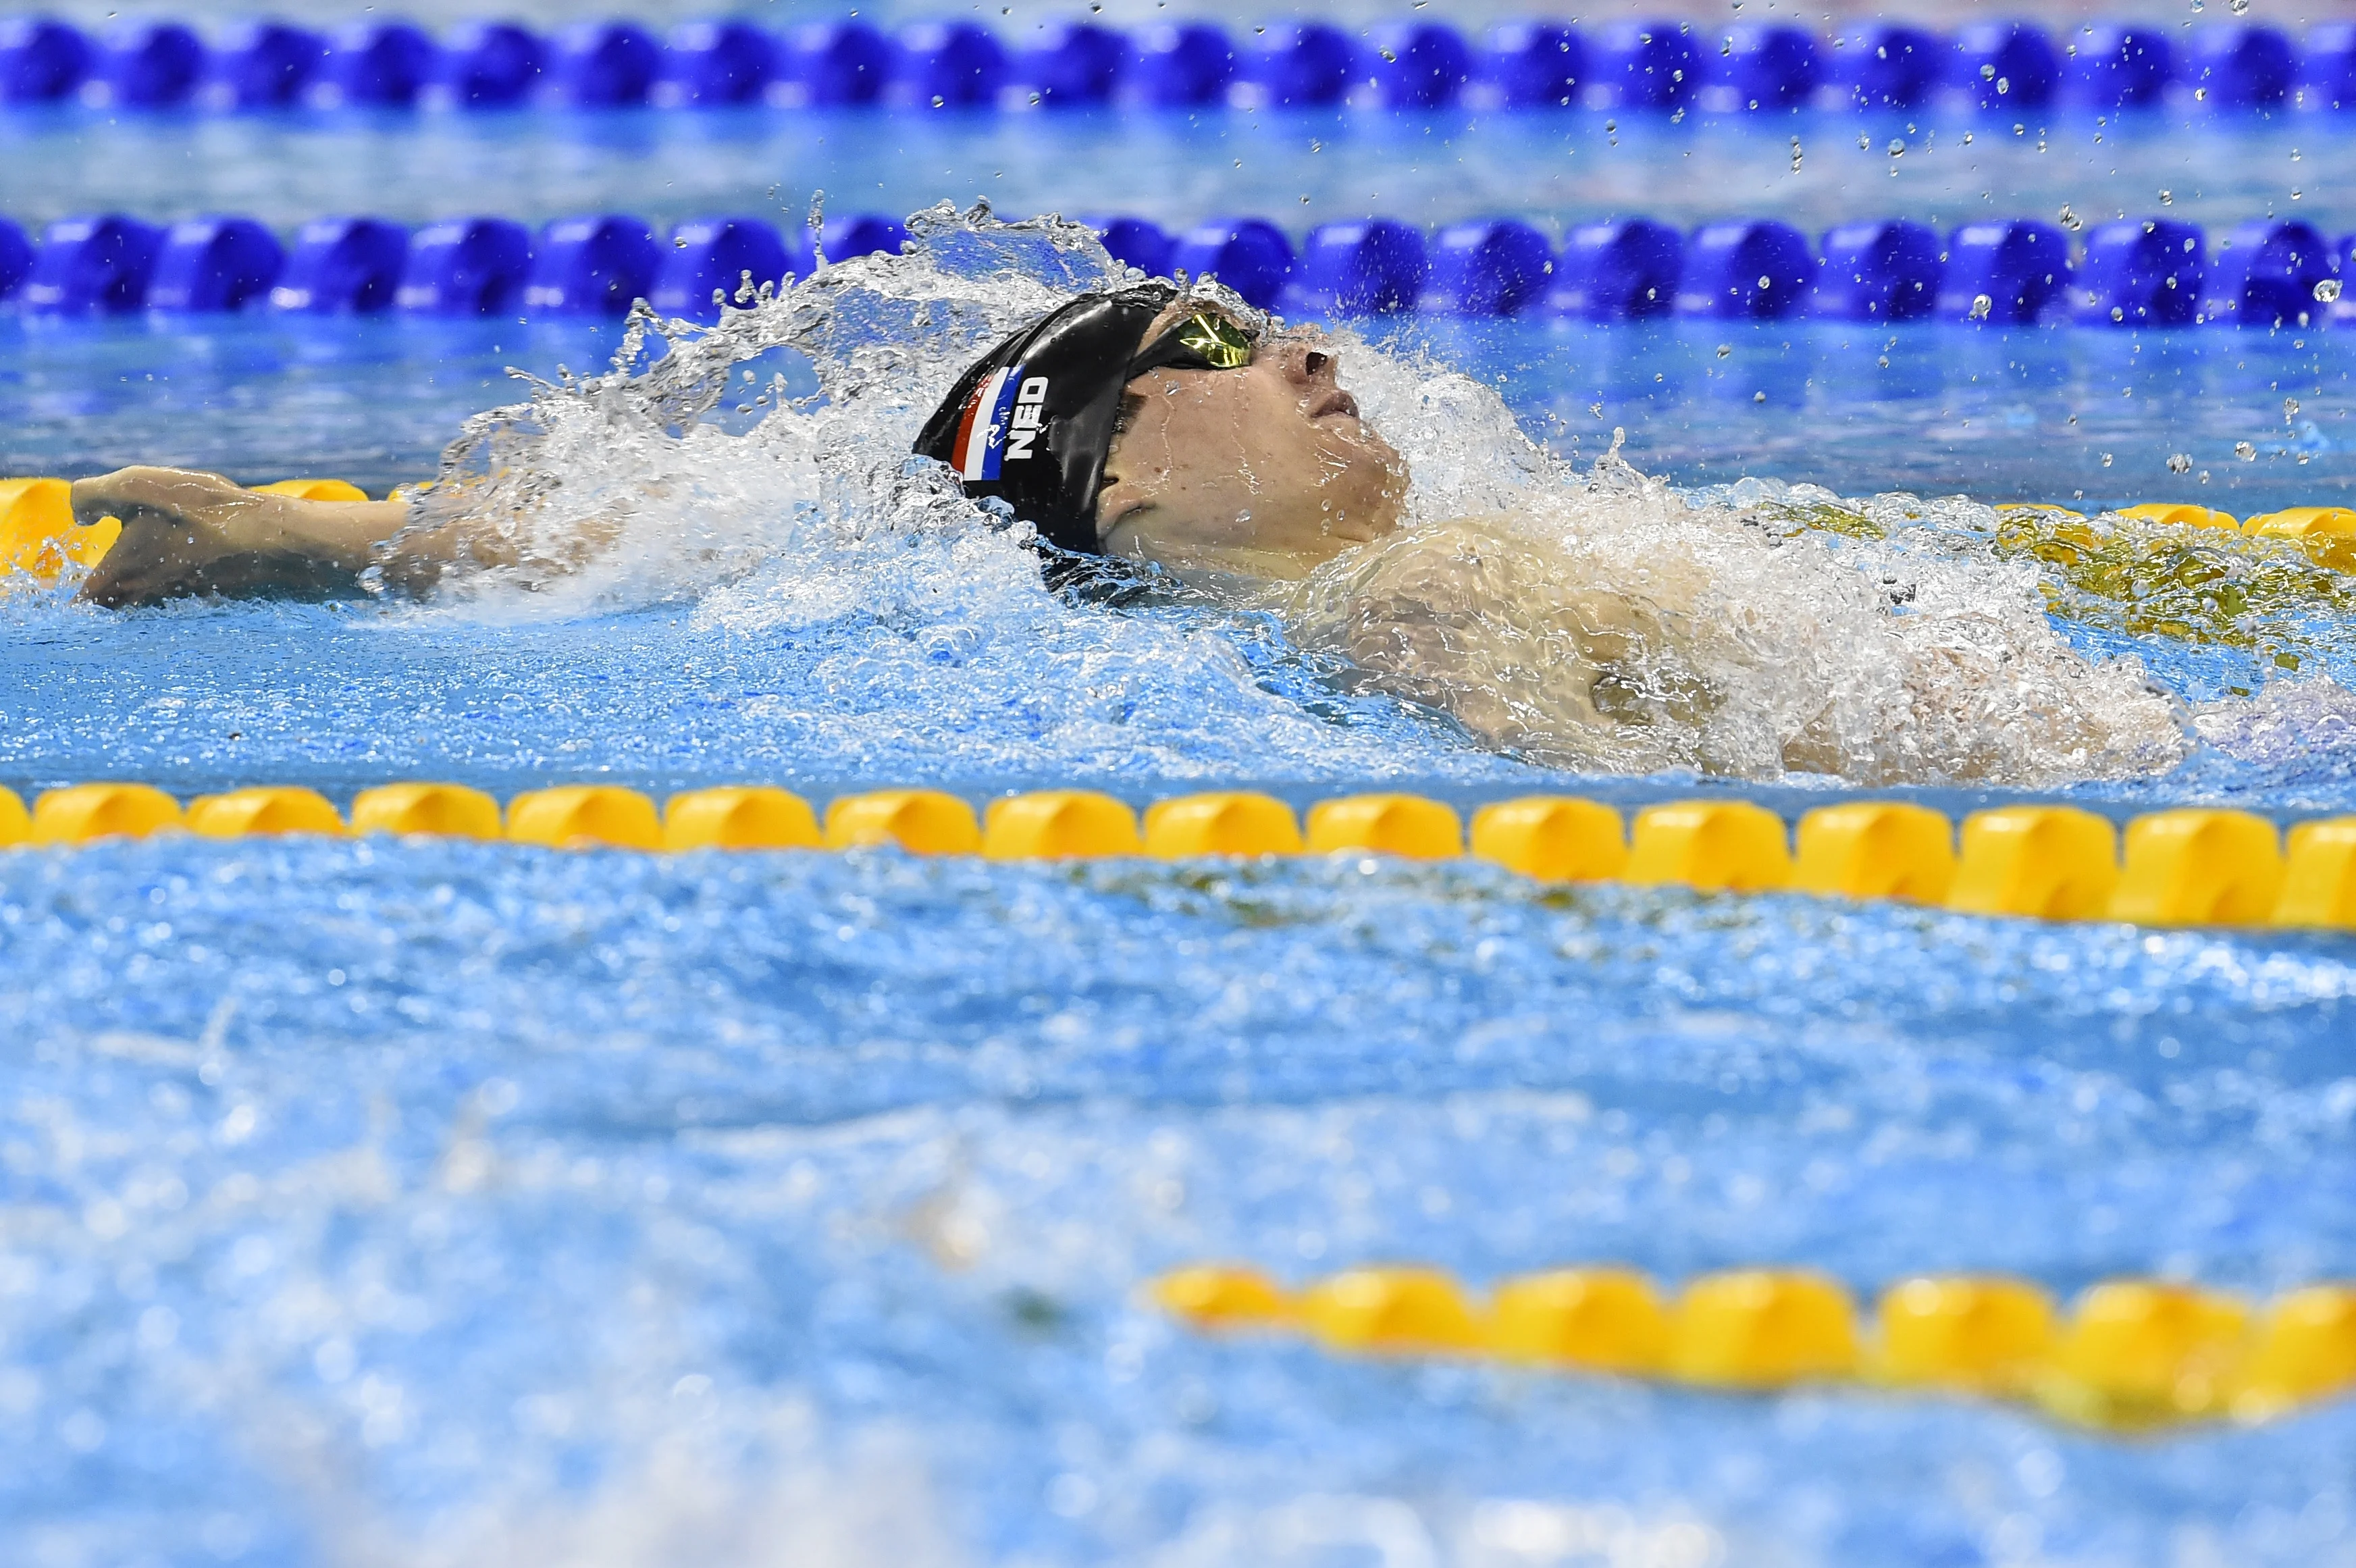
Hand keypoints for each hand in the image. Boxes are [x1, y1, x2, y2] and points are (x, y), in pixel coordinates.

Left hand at [72, 466, 281, 606]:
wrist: (263, 536)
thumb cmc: (196, 510)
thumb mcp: (131, 486)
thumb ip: (90, 497)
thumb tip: (83, 516)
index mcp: (119, 573)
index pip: (81, 604)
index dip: (70, 604)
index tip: (66, 602)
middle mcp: (144, 595)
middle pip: (110, 612)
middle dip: (99, 606)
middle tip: (93, 596)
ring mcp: (176, 600)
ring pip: (140, 609)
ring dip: (131, 602)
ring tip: (131, 584)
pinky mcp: (204, 598)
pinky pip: (171, 603)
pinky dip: (164, 595)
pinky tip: (176, 571)